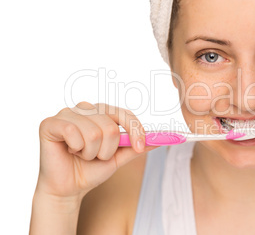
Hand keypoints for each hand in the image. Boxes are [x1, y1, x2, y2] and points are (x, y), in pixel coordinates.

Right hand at [35, 102, 154, 199]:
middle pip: (111, 126)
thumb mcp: (118, 157)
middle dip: (107, 150)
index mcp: (102, 112)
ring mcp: (67, 113)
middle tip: (96, 156)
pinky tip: (69, 150)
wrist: (68, 188)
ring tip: (81, 154)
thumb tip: (160, 139)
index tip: (140, 147)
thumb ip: (137, 146)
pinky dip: (75, 148)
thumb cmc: (91, 169)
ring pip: (94, 133)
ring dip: (91, 153)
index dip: (135, 131)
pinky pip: (73, 132)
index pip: (125, 114)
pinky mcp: (51, 123)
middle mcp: (86, 108)